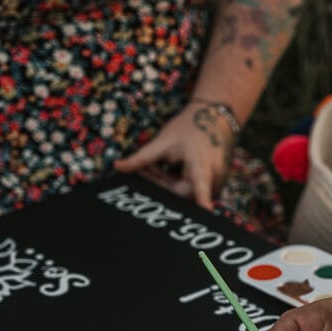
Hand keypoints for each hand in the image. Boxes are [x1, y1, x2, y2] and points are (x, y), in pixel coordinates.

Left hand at [114, 103, 234, 208]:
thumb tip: (116, 166)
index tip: (206, 212)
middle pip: (181, 193)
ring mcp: (215, 182)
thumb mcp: (163, 140)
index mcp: (201, 163)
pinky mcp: (213, 184)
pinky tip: (166, 167)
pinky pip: (190, 189)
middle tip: (142, 170)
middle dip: (159, 183)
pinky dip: (175, 181)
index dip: (202, 200)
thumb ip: (141, 158)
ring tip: (152, 166)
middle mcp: (212, 176)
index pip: (201, 186)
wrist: (214, 117)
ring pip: (184, 192)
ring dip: (166, 182)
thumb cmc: (189, 127)